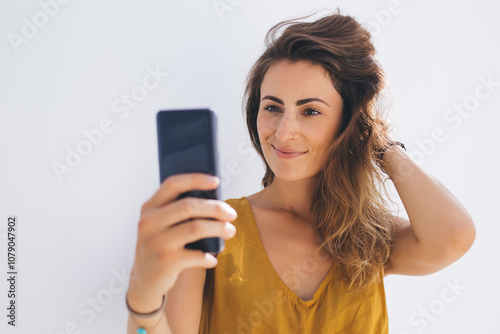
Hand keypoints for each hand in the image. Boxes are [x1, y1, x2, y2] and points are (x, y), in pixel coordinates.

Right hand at [127, 173, 237, 312]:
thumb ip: (178, 211)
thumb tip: (215, 200)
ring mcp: (155, 242)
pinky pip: (195, 254)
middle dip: (215, 208)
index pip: (172, 184)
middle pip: (188, 206)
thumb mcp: (161, 225)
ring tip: (230, 231)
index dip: (195, 179)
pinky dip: (208, 256)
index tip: (216, 181)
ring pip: (195, 228)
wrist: (144, 281)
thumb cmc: (161, 246)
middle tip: (232, 214)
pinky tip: (212, 259)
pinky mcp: (165, 261)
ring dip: (218, 229)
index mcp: (149, 208)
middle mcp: (148, 222)